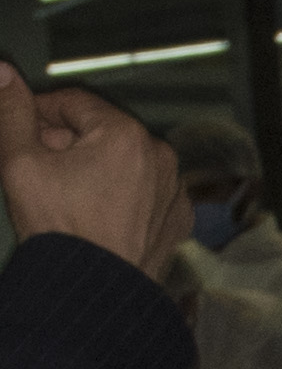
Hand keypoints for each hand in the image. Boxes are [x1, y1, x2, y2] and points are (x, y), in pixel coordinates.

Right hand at [0, 60, 186, 279]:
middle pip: (100, 132)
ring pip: (123, 162)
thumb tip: (3, 72)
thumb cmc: (59, 230)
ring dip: (93, 168)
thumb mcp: (21, 163)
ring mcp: (174, 191)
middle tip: (38, 168)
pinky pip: (143, 193)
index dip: (40, 112)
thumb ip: (12, 112)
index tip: (20, 128)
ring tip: (64, 195)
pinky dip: (120, 195)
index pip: (73, 104)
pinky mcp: (177, 221)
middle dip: (66, 143)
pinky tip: (94, 214)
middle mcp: (161, 157)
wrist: (92, 295)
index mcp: (126, 134)